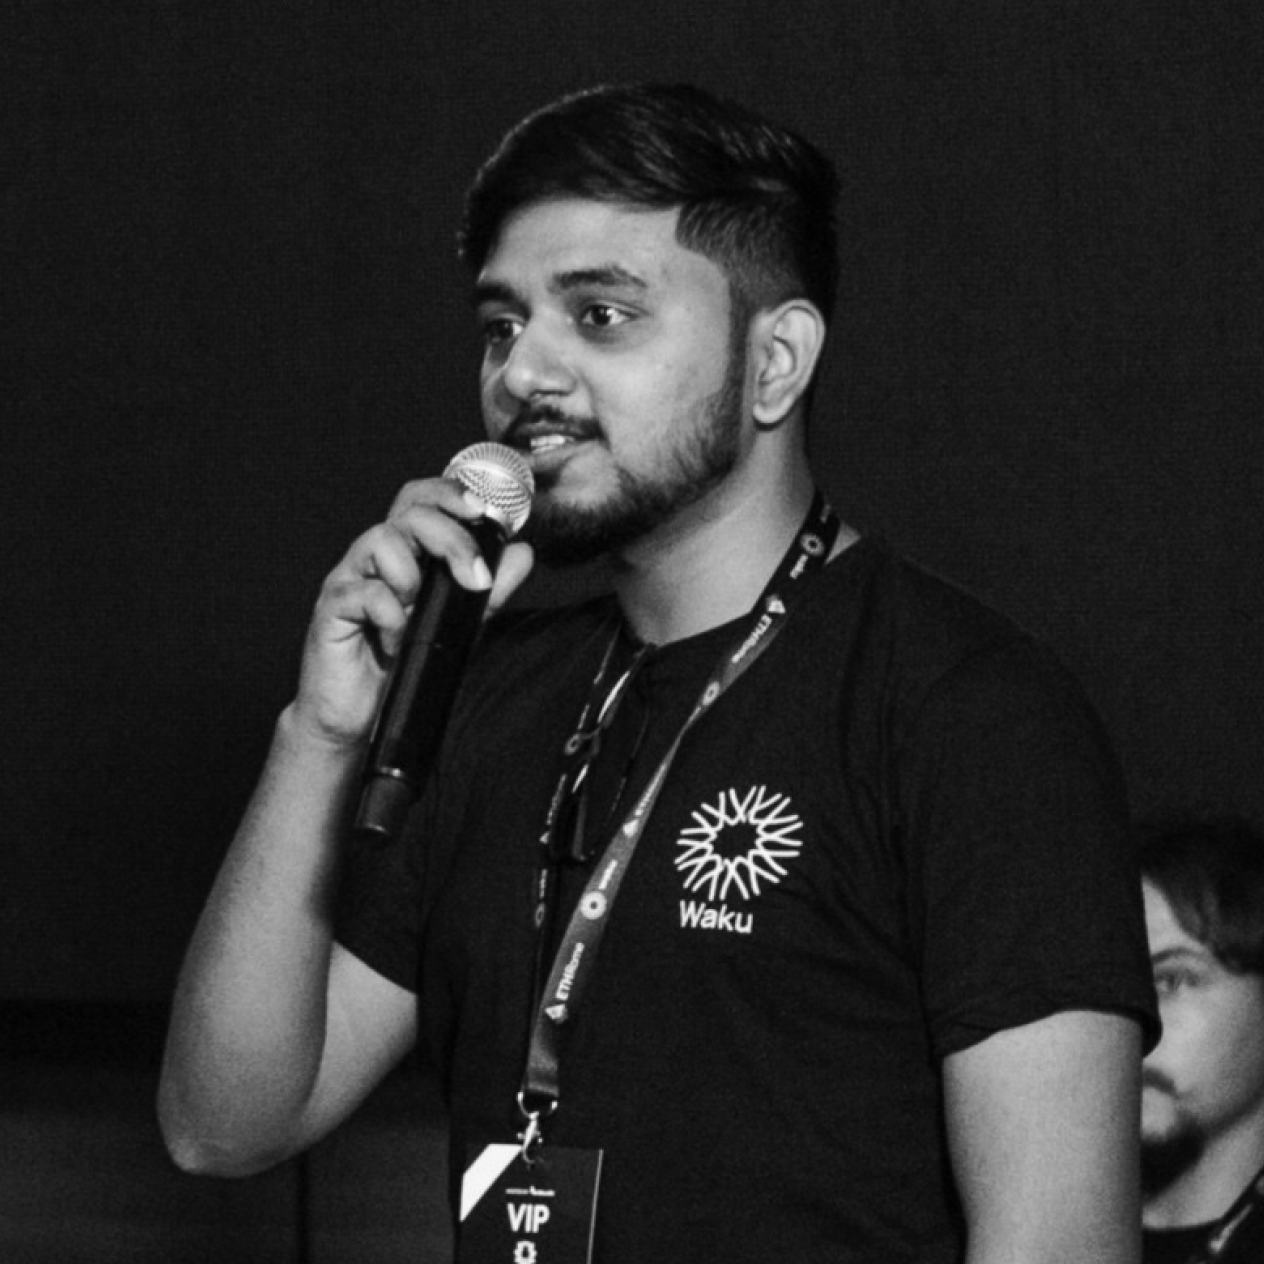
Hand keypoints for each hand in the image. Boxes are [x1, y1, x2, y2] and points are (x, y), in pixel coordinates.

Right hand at [289, 475, 533, 745]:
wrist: (357, 716)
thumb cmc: (403, 662)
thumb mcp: (458, 622)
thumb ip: (489, 589)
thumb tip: (522, 553)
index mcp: (405, 550)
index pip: (423, 499)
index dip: (451, 492)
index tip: (486, 510)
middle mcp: (375, 556)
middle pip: (410, 512)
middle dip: (453, 538)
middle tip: (475, 577)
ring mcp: (350, 579)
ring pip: (382, 541)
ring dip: (413, 578)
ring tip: (416, 614)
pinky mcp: (331, 609)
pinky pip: (363, 593)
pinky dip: (390, 618)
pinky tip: (395, 642)